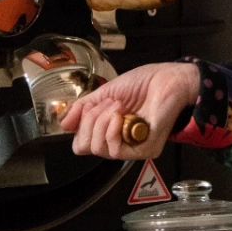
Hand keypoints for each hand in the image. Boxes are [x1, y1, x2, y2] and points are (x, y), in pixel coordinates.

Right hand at [60, 61, 200, 159]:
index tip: (91, 105)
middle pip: (84, 147)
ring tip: (116, 106)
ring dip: (101, 122)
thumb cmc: (143, 83)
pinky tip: (121, 116)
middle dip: (88, 120)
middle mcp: (119, 141)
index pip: (80, 143)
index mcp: (109, 130)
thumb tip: (63, 124)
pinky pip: (115, 151)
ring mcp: (132, 148)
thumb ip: (83, 108)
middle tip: (105, 104)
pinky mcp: (144, 150)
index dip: (79, 124)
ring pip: (98, 149)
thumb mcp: (105, 92)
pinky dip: (112, 130)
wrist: (168, 79)